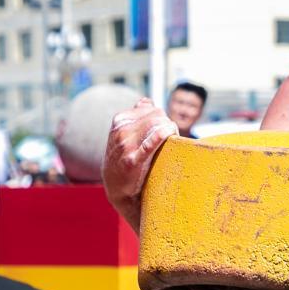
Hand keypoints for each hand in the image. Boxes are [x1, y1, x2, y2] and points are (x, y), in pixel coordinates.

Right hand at [101, 98, 177, 227]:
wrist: (116, 188)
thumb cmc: (125, 158)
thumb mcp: (124, 134)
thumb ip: (136, 116)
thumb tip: (147, 101)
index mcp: (120, 120)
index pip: (152, 109)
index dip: (163, 119)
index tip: (166, 130)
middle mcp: (121, 130)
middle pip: (157, 116)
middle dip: (168, 125)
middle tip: (172, 138)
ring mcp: (125, 145)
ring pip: (157, 126)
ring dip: (170, 132)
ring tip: (171, 142)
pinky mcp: (132, 161)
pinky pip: (151, 142)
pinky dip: (162, 135)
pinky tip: (170, 135)